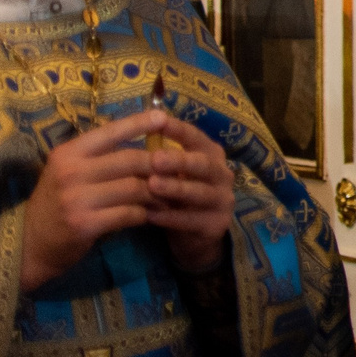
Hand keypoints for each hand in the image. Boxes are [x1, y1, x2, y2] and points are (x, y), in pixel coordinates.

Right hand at [22, 109, 227, 291]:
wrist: (29, 244)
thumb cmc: (55, 204)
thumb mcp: (66, 172)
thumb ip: (95, 158)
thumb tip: (140, 141)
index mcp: (67, 153)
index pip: (110, 132)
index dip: (138, 123)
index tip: (163, 117)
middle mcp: (70, 172)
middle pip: (131, 160)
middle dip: (158, 166)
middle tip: (176, 171)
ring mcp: (77, 198)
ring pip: (135, 187)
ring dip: (156, 193)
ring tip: (168, 196)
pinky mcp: (85, 224)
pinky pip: (129, 213)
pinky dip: (144, 214)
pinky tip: (149, 215)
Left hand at [141, 110, 236, 275]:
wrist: (193, 235)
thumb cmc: (176, 195)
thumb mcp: (171, 173)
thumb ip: (159, 154)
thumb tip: (132, 129)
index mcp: (211, 155)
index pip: (197, 138)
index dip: (179, 130)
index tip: (159, 121)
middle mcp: (222, 175)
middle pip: (204, 164)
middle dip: (180, 161)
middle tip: (155, 159)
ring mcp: (223, 200)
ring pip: (200, 193)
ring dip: (176, 188)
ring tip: (152, 186)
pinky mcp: (217, 224)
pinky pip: (194, 220)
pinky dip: (172, 218)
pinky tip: (151, 216)